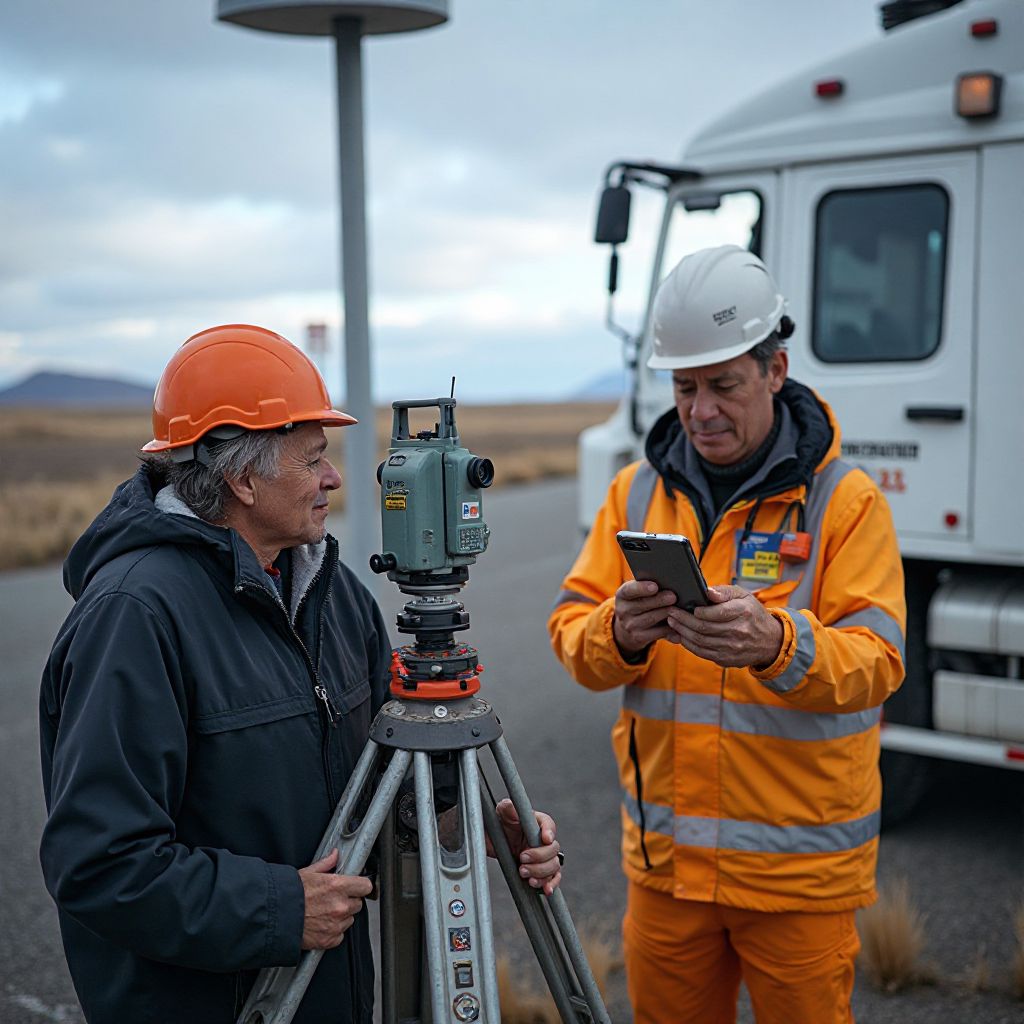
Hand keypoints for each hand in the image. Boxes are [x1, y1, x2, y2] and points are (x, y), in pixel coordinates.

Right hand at [298, 848, 372, 949]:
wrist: (274, 919)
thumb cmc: (288, 895)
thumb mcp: (307, 873)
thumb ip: (325, 864)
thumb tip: (334, 855)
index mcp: (337, 885)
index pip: (365, 886)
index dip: (361, 886)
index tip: (356, 887)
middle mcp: (340, 905)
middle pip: (358, 904)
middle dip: (349, 901)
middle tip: (333, 900)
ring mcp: (336, 924)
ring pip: (349, 920)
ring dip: (341, 917)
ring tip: (323, 912)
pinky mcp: (329, 940)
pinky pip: (340, 935)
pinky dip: (333, 932)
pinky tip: (321, 925)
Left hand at [486, 799, 562, 895]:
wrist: (491, 840)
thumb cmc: (499, 822)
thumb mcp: (501, 813)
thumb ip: (507, 808)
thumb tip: (508, 805)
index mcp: (536, 823)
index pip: (549, 825)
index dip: (549, 832)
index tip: (545, 839)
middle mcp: (542, 840)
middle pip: (553, 850)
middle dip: (539, 857)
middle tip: (522, 858)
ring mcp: (542, 856)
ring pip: (554, 866)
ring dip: (540, 872)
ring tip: (523, 872)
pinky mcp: (539, 871)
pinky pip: (553, 879)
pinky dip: (551, 884)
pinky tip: (544, 889)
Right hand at [613, 579, 676, 656]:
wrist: (629, 626)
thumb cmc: (640, 602)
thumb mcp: (638, 593)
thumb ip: (649, 587)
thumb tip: (669, 583)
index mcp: (622, 595)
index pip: (629, 590)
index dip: (641, 588)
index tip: (655, 586)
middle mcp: (623, 611)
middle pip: (642, 605)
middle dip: (659, 600)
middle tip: (673, 596)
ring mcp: (629, 626)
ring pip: (650, 618)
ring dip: (665, 613)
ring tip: (678, 609)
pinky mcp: (639, 637)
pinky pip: (657, 632)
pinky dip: (669, 628)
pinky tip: (679, 623)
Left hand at [666, 585, 783, 668]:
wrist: (769, 641)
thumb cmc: (751, 613)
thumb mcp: (743, 596)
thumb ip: (724, 592)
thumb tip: (707, 592)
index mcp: (743, 612)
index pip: (716, 613)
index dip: (697, 611)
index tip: (684, 605)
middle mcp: (738, 632)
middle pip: (703, 628)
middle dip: (682, 620)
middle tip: (670, 613)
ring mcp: (732, 648)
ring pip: (700, 642)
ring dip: (682, 632)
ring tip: (671, 623)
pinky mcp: (727, 659)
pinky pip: (702, 653)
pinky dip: (688, 644)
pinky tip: (680, 636)